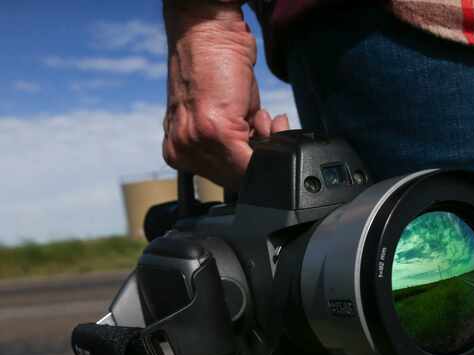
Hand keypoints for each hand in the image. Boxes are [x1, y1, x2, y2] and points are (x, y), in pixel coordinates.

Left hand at [162, 2, 289, 189]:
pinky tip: (261, 114)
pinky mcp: (212, 130)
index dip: (250, 166)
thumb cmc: (215, 68)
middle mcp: (182, 150)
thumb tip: (256, 165)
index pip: (222, 178)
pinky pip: (252, 158)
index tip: (261, 141)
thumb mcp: (223, 117)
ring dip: (265, 142)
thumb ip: (233, 146)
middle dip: (258, 155)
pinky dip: (269, 136)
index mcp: (178, 150)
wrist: (207, 32)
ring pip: (246, 170)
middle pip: (235, 178)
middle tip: (264, 126)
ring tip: (260, 117)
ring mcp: (194, 143)